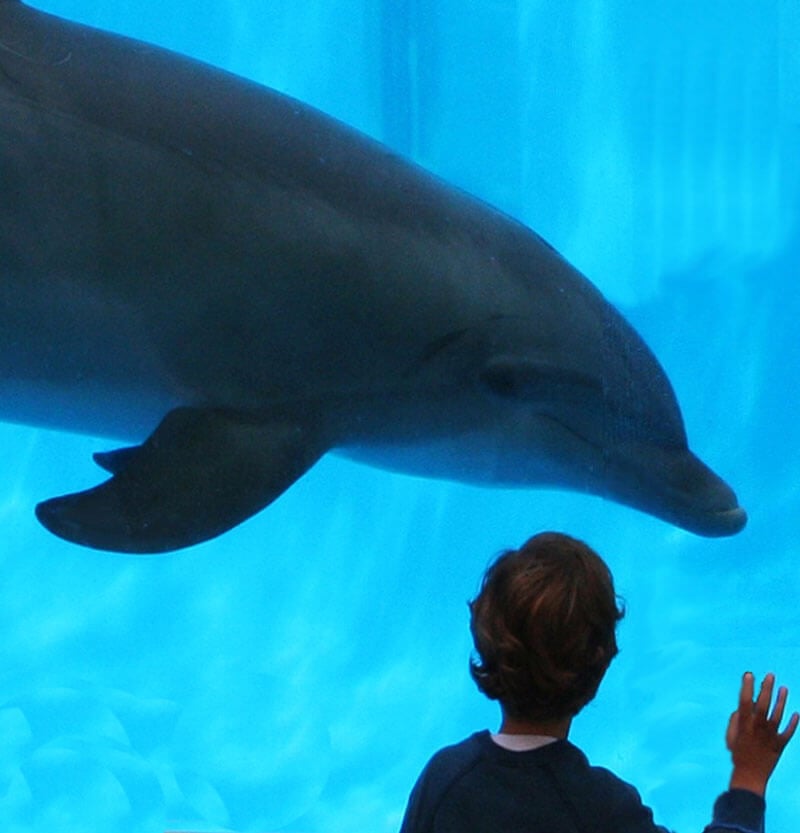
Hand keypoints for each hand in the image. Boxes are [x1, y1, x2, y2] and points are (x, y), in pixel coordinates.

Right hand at [726, 671, 798, 796]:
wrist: (750, 776)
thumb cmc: (738, 754)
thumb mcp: (731, 736)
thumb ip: (735, 720)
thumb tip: (742, 708)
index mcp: (744, 725)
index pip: (745, 702)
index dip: (747, 687)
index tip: (749, 674)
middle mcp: (757, 729)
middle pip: (763, 705)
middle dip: (766, 689)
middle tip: (770, 675)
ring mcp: (769, 737)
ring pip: (777, 715)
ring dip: (781, 701)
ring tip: (784, 688)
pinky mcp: (779, 746)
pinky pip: (788, 733)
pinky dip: (793, 723)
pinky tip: (797, 714)